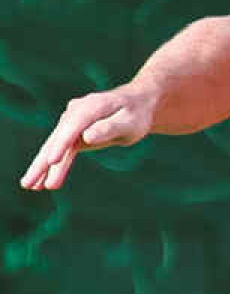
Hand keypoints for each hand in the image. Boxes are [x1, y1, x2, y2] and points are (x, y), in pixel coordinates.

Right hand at [18, 83, 159, 189]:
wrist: (135, 106)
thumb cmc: (135, 115)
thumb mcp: (129, 122)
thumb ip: (109, 128)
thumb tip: (87, 137)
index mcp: (91, 106)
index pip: (73, 126)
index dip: (62, 143)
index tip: (52, 161)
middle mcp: (75, 112)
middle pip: (57, 138)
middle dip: (43, 162)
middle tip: (29, 183)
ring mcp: (70, 122)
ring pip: (55, 147)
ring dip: (43, 168)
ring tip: (30, 187)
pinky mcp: (72, 134)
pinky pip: (61, 152)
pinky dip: (52, 167)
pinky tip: (41, 183)